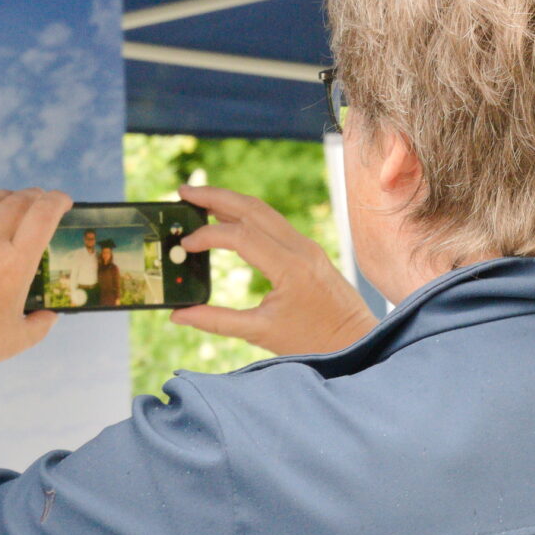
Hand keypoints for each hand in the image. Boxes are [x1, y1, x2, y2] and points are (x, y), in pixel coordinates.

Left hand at [0, 189, 70, 371]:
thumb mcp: (19, 339)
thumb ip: (40, 324)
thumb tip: (50, 315)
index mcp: (15, 265)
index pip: (43, 215)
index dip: (57, 201)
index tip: (62, 201)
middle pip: (16, 203)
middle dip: (34, 196)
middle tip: (39, 200)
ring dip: (3, 198)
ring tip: (8, 203)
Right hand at [172, 184, 376, 356]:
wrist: (356, 341)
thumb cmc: (312, 342)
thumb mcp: (260, 333)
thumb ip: (216, 321)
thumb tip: (178, 316)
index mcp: (290, 268)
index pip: (240, 236)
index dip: (208, 236)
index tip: (186, 245)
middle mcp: (300, 248)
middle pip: (252, 208)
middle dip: (215, 196)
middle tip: (184, 192)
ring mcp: (306, 246)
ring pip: (263, 211)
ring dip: (230, 201)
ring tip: (200, 199)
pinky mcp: (308, 250)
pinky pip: (273, 223)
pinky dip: (246, 215)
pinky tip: (228, 218)